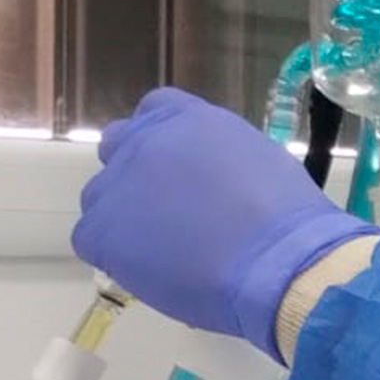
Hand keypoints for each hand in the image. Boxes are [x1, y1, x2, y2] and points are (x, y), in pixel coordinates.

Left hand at [72, 88, 377, 358]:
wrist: (278, 262)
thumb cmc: (288, 218)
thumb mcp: (260, 160)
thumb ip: (218, 157)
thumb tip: (206, 179)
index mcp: (188, 119)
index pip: (155, 109)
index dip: (164, 140)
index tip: (181, 168)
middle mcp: (145, 141)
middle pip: (118, 146)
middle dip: (137, 173)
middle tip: (170, 210)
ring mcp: (118, 185)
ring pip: (101, 196)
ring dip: (124, 215)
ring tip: (165, 248)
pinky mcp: (102, 230)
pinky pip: (90, 238)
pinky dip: (115, 254)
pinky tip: (152, 269)